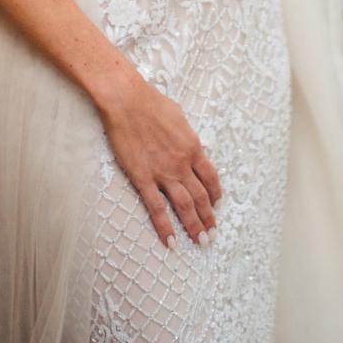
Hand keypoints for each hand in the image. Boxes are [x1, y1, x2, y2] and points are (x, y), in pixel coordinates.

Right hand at [97, 67, 221, 248]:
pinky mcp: (143, 178)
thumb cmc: (151, 102)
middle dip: (209, 217)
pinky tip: (171, 241)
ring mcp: (163, 172)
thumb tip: (190, 147)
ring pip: (184, 206)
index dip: (215, 194)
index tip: (216, 204)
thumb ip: (186, 137)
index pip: (210, 177)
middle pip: (201, 196)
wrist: (127, 100)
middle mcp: (182, 163)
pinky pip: (156, 208)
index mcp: (193, 147)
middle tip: (212, 233)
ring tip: (200, 241)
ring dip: (194, 226)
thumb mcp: (179, 117)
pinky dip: (165, 227)